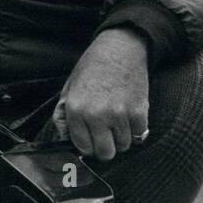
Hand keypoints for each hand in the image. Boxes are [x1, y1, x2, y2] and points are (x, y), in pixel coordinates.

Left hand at [57, 27, 149, 160]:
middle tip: (107, 135)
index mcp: (76, 110)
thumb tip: (63, 140)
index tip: (92, 138)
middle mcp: (96, 115)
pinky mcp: (139, 111)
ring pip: (123, 146)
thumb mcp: (69, 89)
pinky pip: (139, 135)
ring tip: (118, 121)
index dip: (88, 145)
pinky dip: (137, 129)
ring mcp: (119, 114)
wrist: (120, 49)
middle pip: (105, 153)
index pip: (83, 148)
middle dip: (106, 147)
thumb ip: (62, 117)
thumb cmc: (92, 68)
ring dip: (122, 138)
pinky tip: (130, 116)